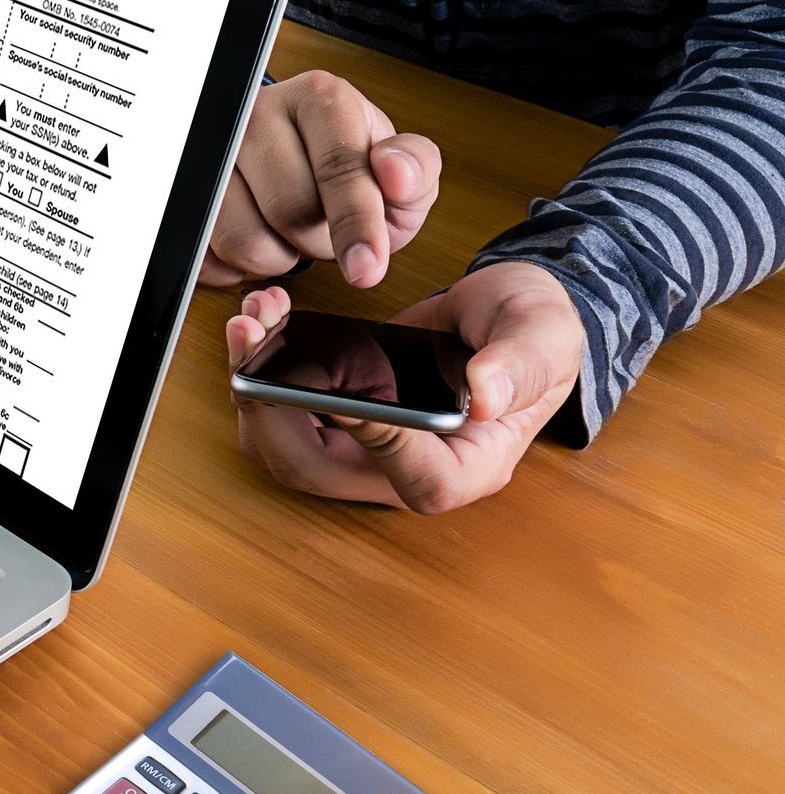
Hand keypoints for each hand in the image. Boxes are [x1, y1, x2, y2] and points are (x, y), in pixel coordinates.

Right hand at [204, 71, 441, 287]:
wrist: (295, 155)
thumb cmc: (350, 164)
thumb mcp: (401, 168)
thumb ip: (416, 168)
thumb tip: (395, 170)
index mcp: (319, 99)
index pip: (337, 168)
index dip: (356, 225)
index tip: (366, 269)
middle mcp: (257, 115)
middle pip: (289, 210)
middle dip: (318, 241)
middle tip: (325, 230)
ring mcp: (214, 152)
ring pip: (243, 238)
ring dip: (278, 257)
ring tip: (290, 233)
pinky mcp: (186, 190)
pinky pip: (209, 253)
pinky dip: (240, 267)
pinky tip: (260, 242)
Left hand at [225, 265, 583, 511]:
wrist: (503, 313)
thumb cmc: (534, 331)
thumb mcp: (543, 335)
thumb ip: (520, 364)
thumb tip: (485, 397)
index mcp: (471, 467)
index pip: (417, 479)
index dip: (376, 440)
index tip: (336, 384)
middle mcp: (408, 469)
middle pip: (318, 470)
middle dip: (269, 408)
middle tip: (250, 340)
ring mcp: (366, 447)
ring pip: (284, 444)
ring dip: (252, 385)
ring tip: (250, 321)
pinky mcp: (337, 417)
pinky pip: (281, 410)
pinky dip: (261, 369)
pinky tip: (264, 320)